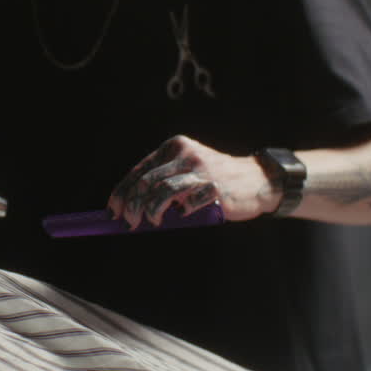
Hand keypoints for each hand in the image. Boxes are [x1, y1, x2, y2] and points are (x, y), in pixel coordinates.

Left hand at [106, 135, 278, 227]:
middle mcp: (185, 154)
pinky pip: (188, 203)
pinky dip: (181, 213)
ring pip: (163, 191)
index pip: (139, 171)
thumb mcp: (187, 172)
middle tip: (128, 223)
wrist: (257, 181)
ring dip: (151, 211)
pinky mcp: (215, 187)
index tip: (112, 212)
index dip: (122, 193)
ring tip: (154, 221)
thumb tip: (129, 210)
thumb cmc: (215, 181)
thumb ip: (162, 184)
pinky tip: (184, 215)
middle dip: (132, 205)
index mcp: (174, 148)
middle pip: (147, 181)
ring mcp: (201, 170)